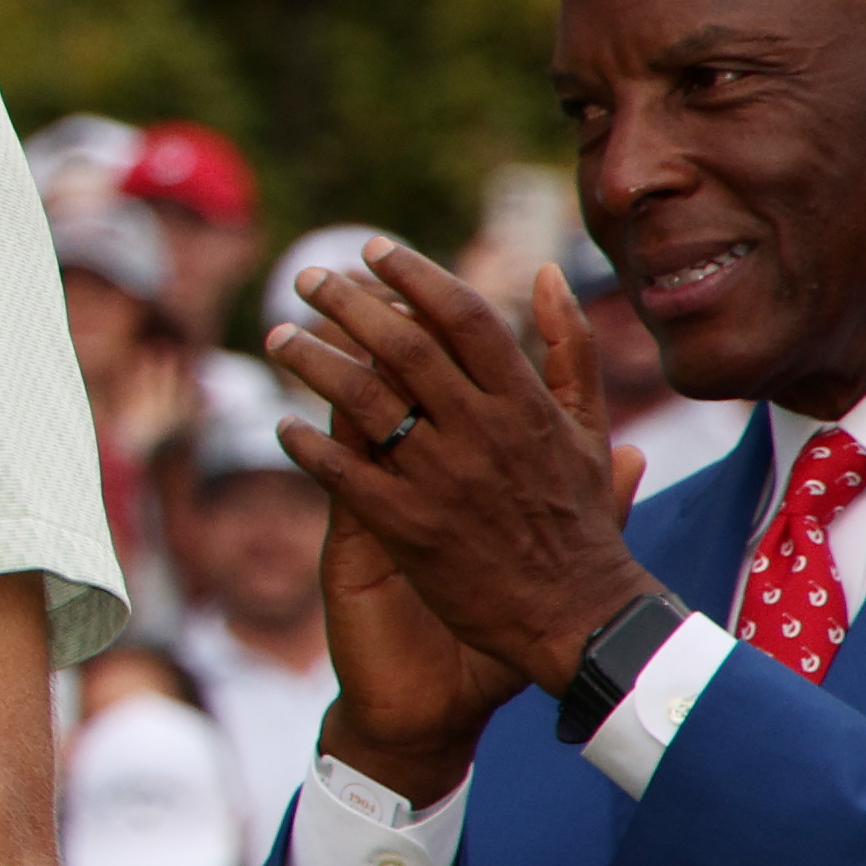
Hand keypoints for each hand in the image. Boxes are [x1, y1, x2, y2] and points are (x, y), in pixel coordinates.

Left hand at [273, 251, 642, 740]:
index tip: (375, 250)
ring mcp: (442, 479)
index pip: (464, 317)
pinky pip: (343, 472)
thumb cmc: (579, 518)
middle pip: (402, 346)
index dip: (416, 276)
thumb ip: (569, 348)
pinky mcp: (408, 527)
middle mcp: (482, 432)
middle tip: (305, 278)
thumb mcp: (587, 427)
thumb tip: (547, 273)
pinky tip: (280, 425)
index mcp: (525, 404)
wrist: (576, 615)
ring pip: (363, 401)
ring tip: (278, 338)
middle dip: (347, 304)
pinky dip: (308, 444)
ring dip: (313, 362)